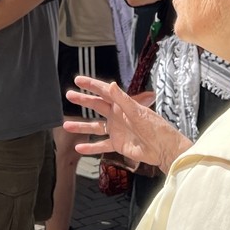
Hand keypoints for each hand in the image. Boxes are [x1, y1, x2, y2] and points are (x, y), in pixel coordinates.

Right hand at [63, 75, 192, 173]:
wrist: (163, 149)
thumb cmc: (155, 128)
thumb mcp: (137, 112)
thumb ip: (122, 99)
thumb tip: (110, 85)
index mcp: (122, 105)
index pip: (104, 91)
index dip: (91, 85)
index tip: (78, 80)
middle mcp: (118, 116)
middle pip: (97, 105)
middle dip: (83, 100)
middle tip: (69, 95)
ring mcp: (117, 130)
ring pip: (95, 127)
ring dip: (81, 126)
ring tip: (66, 125)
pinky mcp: (118, 144)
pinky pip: (101, 145)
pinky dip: (90, 147)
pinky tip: (79, 149)